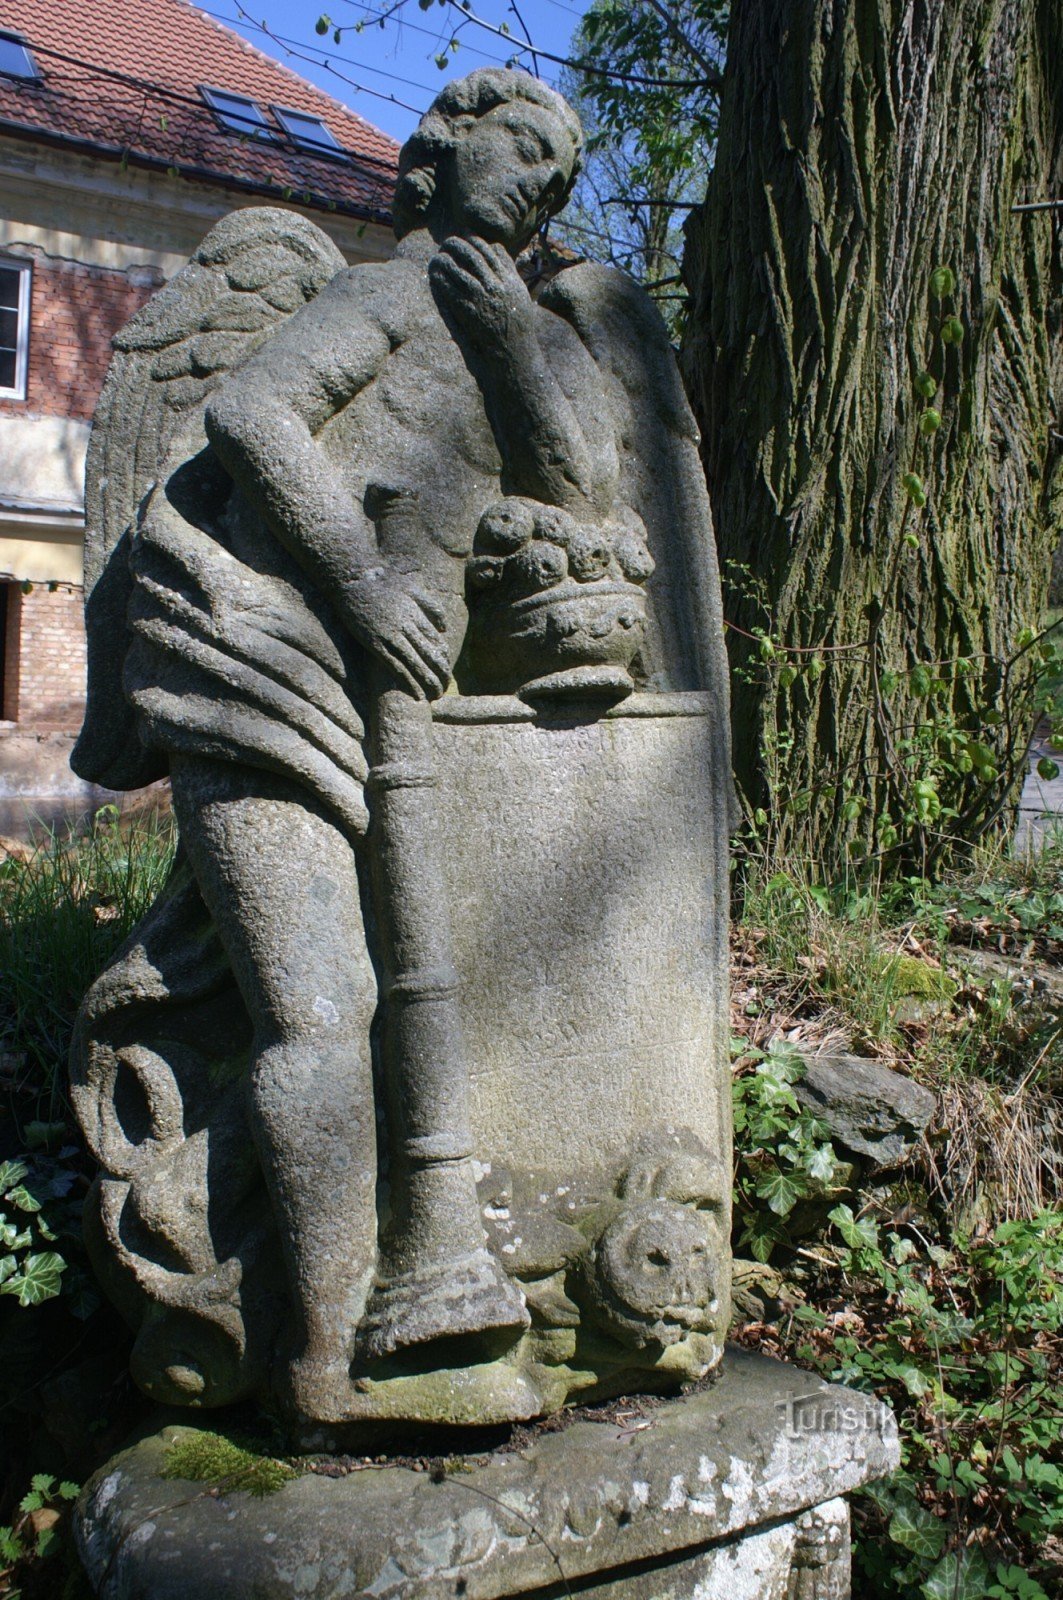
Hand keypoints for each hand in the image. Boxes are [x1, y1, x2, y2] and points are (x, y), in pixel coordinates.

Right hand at [341, 566, 450, 698]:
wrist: (352, 579)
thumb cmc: (382, 582)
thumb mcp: (412, 588)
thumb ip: (431, 607)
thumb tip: (443, 630)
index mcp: (416, 613)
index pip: (437, 642)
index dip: (444, 661)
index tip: (447, 673)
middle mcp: (405, 625)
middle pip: (429, 655)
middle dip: (439, 675)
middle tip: (444, 689)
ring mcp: (389, 635)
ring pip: (415, 664)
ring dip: (426, 682)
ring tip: (434, 695)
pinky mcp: (373, 643)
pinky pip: (394, 666)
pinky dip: (407, 681)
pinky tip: (416, 693)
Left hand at [429, 236, 534, 353]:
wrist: (515, 349)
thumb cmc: (518, 320)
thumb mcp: (518, 290)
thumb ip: (507, 267)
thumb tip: (495, 246)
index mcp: (508, 279)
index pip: (488, 251)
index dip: (474, 239)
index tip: (464, 233)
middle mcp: (495, 286)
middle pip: (472, 257)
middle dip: (457, 246)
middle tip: (447, 243)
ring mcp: (482, 300)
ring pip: (460, 272)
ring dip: (446, 261)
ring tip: (437, 257)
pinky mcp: (471, 313)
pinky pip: (452, 292)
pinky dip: (442, 281)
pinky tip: (435, 276)